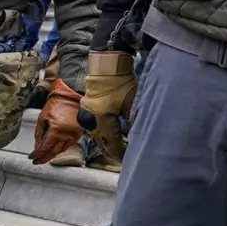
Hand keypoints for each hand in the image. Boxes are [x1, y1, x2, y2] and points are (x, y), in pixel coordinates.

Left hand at [32, 79, 83, 164]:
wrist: (70, 97)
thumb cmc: (55, 105)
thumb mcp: (42, 119)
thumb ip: (39, 135)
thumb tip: (37, 148)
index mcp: (56, 130)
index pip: (45, 147)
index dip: (37, 154)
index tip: (31, 157)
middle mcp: (66, 135)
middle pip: (53, 152)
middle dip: (44, 158)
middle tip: (37, 161)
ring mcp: (73, 135)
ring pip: (61, 150)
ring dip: (52, 154)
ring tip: (44, 157)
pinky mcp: (78, 134)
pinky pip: (68, 146)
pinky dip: (60, 149)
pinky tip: (54, 150)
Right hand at [78, 51, 135, 169]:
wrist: (106, 66)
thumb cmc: (120, 83)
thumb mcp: (132, 101)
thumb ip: (134, 119)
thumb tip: (139, 133)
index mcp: (102, 119)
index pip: (111, 142)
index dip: (119, 153)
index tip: (126, 160)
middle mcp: (91, 120)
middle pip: (101, 142)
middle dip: (111, 152)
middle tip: (121, 160)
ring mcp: (87, 115)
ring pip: (97, 135)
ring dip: (106, 143)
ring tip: (116, 151)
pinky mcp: (87, 109)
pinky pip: (95, 127)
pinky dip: (103, 134)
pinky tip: (110, 137)